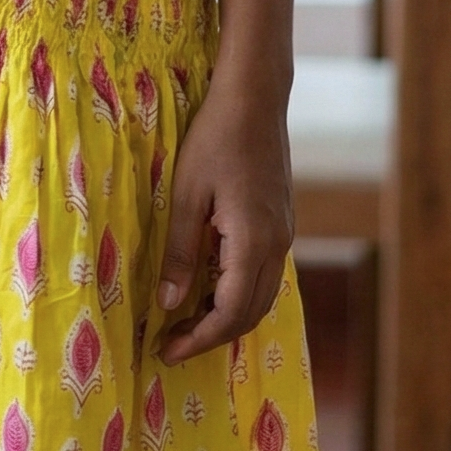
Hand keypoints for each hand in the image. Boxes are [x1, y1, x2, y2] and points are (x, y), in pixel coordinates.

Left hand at [154, 67, 293, 365]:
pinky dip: (237, 293)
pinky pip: (263, 275)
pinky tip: (208, 286)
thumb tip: (169, 305)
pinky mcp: (281, 223)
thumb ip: (181, 253)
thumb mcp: (186, 194)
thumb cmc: (214, 138)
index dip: (199, 339)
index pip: (230, 313)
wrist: (254, 99)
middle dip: (211, 335)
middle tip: (171, 342)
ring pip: (260, 296)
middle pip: (250, 314)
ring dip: (225, 316)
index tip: (166, 351)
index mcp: (253, 242)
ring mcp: (284, 235)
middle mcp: (277, 245)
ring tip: (185, 321)